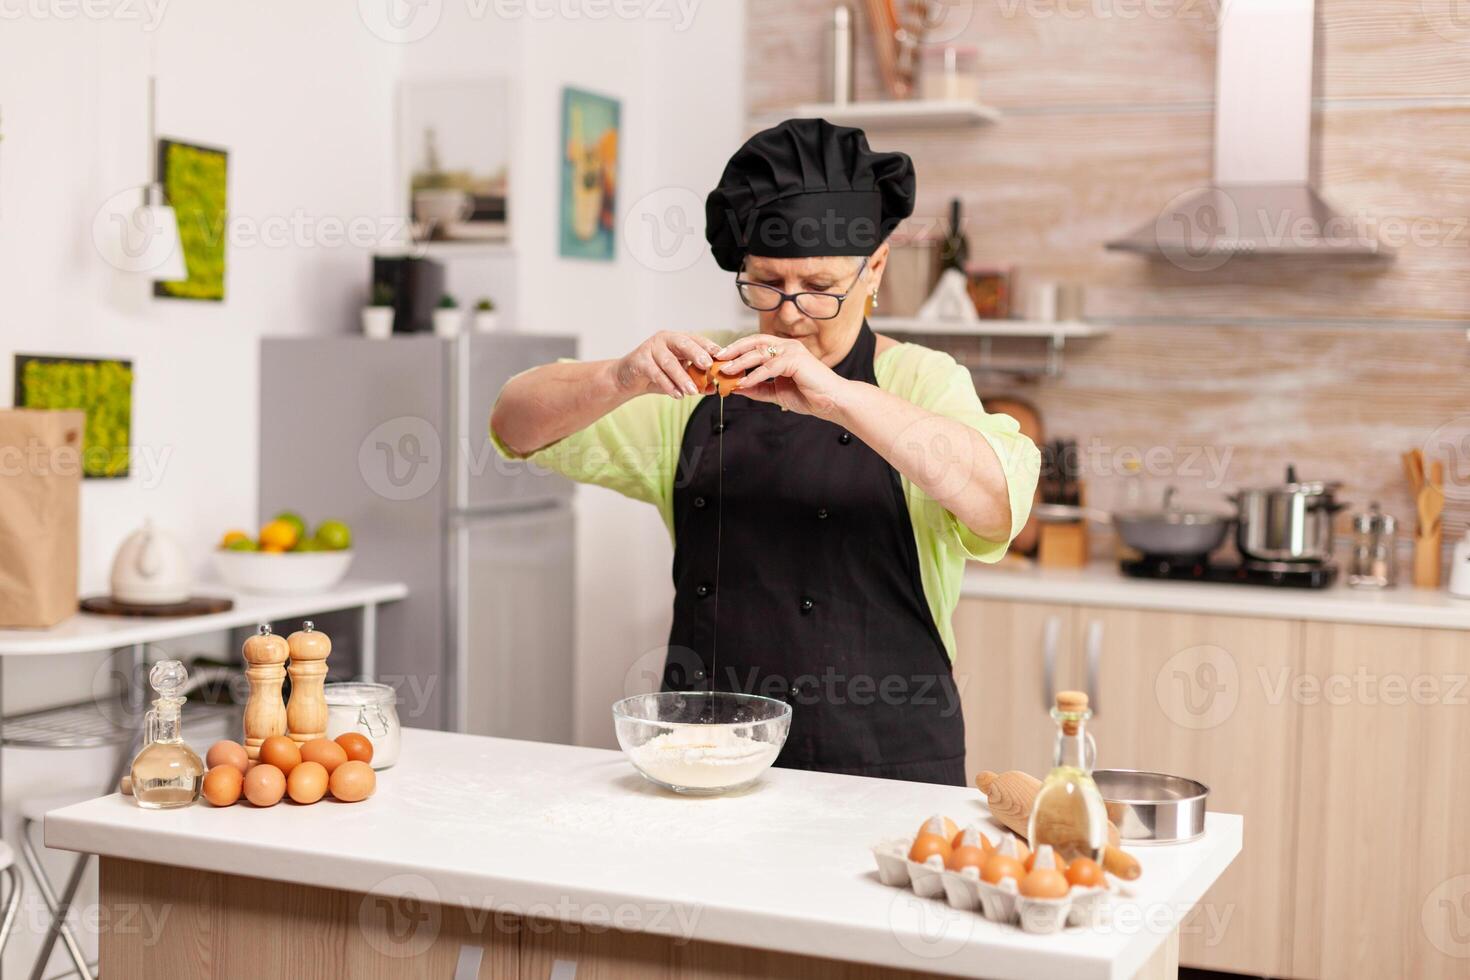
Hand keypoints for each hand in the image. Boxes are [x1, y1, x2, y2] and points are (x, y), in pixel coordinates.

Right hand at [614, 332, 723, 398]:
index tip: (721, 355)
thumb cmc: (657, 374)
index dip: (709, 346)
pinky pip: (656, 373)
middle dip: (697, 354)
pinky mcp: (640, 361)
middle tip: (708, 366)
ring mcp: (651, 348)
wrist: (629, 379)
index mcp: (678, 339)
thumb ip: (696, 381)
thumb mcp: (680, 378)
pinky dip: (668, 385)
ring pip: (669, 362)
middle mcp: (665, 339)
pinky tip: (677, 394)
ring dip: (682, 377)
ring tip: (692, 391)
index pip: (696, 339)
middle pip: (683, 344)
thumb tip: (715, 388)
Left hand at [715, 335, 851, 419]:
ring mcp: (793, 351)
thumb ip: (758, 388)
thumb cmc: (810, 396)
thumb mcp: (776, 392)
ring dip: (741, 362)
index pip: (756, 344)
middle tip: (718, 358)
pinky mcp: (796, 360)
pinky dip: (755, 375)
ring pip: (760, 352)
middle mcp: (787, 346)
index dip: (737, 350)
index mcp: (783, 351)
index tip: (721, 359)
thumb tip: (736, 387)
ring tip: (726, 371)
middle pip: (755, 342)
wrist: (832, 403)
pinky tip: (743, 383)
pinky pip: (770, 367)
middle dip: (735, 349)